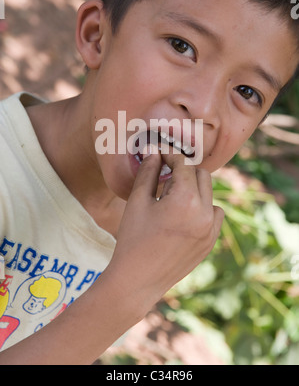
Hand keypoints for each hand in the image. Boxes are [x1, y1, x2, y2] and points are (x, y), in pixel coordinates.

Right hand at [107, 145, 223, 313]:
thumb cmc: (132, 238)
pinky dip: (203, 208)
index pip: (183, 165)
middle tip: (163, 177)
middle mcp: (204, 213)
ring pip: (210, 194)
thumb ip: (149, 172)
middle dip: (183, 171)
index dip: (170, 156)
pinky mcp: (210, 243)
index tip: (159, 154)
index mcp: (186, 200)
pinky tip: (183, 215)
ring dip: (195, 188)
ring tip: (172, 198)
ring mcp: (210, 230)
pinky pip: (214, 214)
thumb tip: (154, 151)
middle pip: (201, 175)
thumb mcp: (137, 200)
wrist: (136, 280)